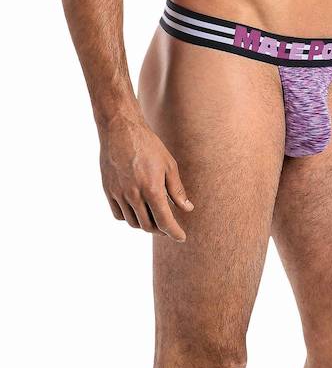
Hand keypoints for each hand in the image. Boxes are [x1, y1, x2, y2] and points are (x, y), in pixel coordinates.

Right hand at [98, 112, 193, 238]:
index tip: (181, 237)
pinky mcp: (108, 190)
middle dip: (161, 230)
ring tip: (154, 217)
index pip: (164, 221)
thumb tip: (187, 209)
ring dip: (145, 224)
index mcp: (152, 189)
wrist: (120, 130)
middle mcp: (133, 195)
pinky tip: (137, 210)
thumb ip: (177, 190)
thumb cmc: (148, 145)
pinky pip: (118, 214)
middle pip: (148, 226)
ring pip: (133, 222)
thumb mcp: (169, 165)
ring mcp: (118, 194)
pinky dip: (129, 217)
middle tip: (169, 226)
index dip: (174, 233)